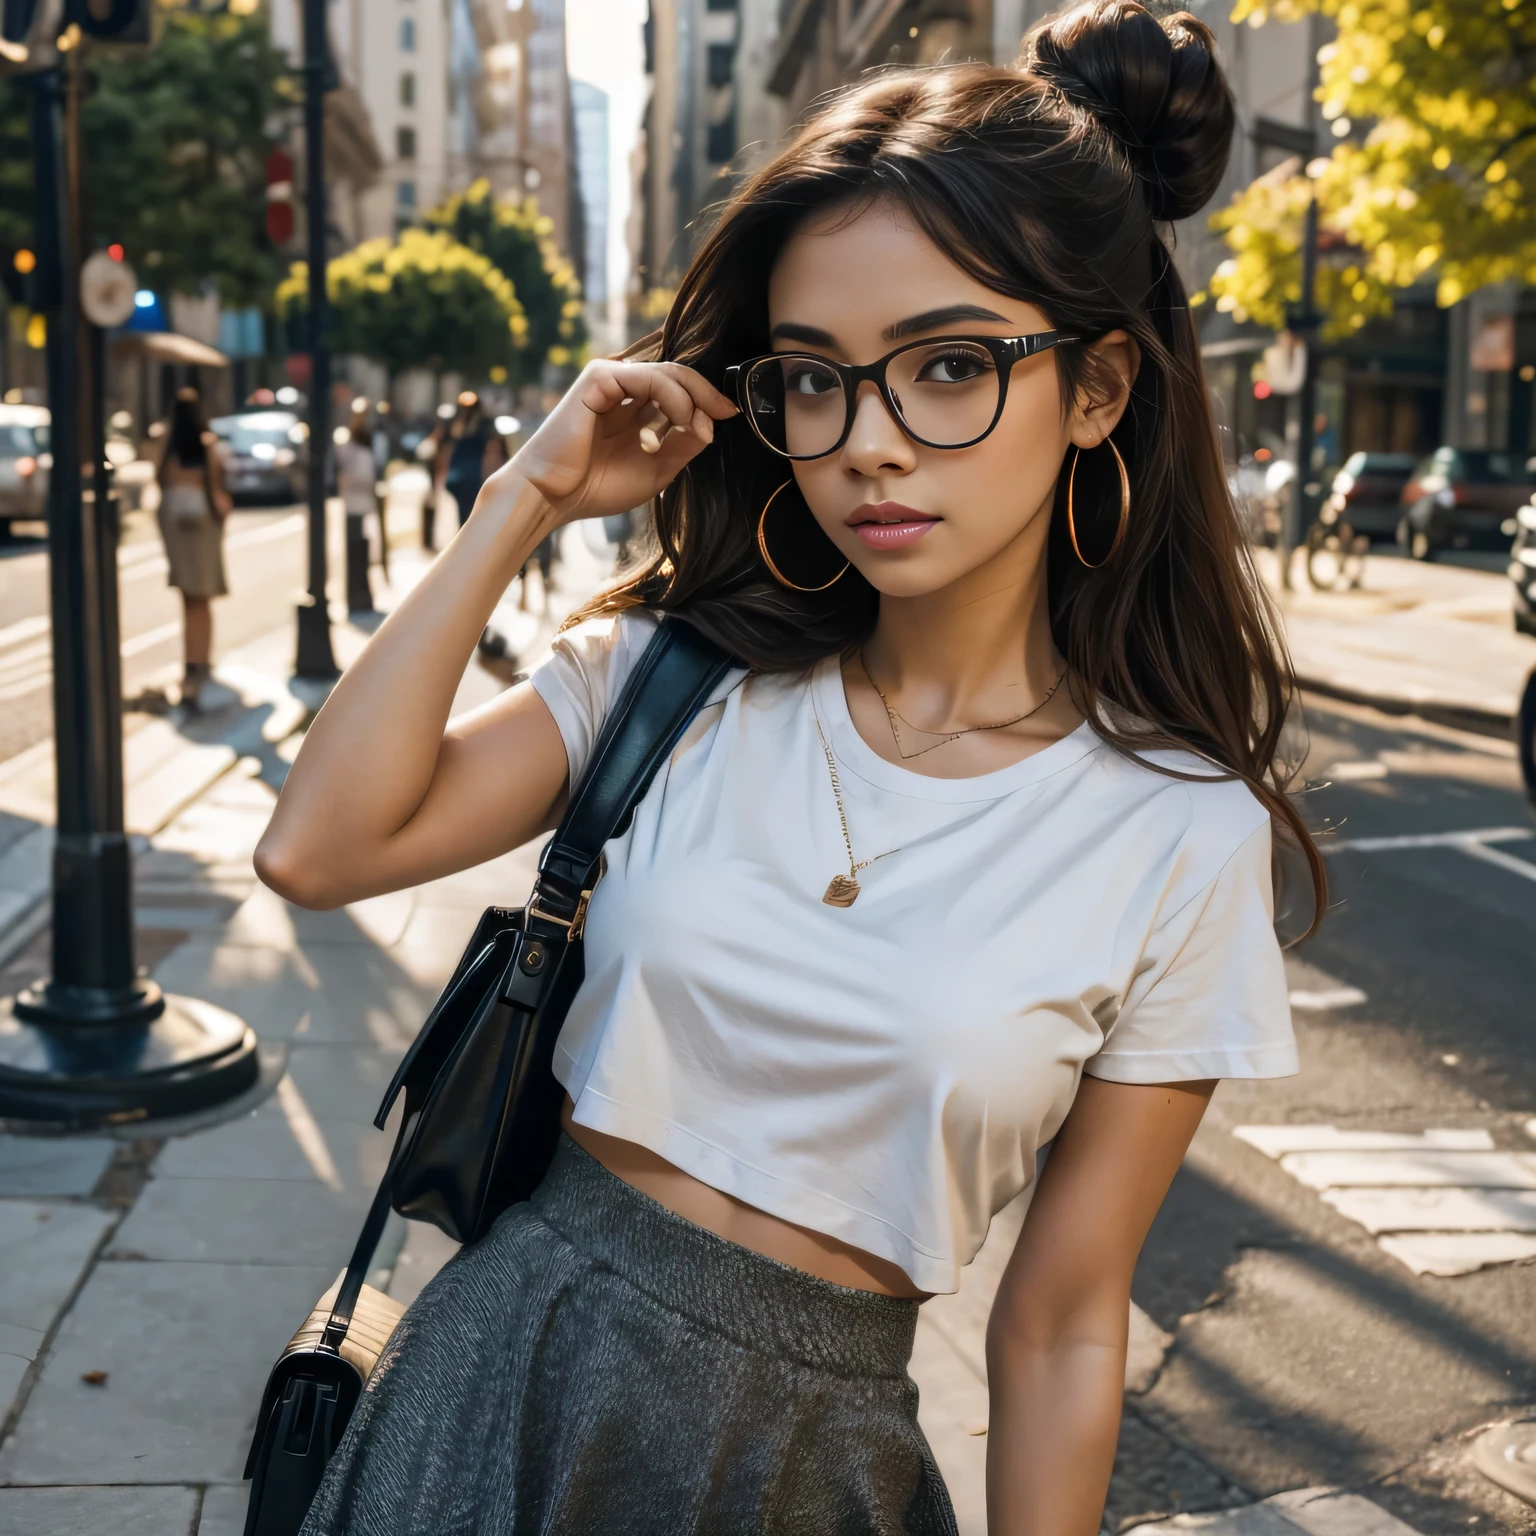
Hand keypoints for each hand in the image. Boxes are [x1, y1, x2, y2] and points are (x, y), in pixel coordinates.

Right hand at [507, 359, 736, 524]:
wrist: (555, 497)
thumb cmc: (597, 487)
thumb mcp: (657, 469)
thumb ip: (684, 445)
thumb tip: (711, 424)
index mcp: (636, 409)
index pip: (680, 390)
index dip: (706, 399)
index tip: (728, 416)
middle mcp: (624, 390)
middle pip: (678, 374)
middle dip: (706, 392)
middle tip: (724, 412)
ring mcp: (610, 380)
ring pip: (667, 371)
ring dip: (690, 397)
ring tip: (694, 425)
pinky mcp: (598, 378)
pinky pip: (646, 376)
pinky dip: (670, 395)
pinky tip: (677, 419)